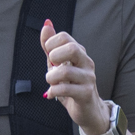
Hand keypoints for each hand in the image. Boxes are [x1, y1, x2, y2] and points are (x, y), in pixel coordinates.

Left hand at [40, 19, 109, 134]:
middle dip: (54, 57)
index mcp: (79, 53)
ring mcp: (88, 78)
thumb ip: (51, 47)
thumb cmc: (71, 85)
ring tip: (51, 83)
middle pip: (72, 49)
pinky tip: (51, 94)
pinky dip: (53, 91)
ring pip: (65, 71)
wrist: (87, 110)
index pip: (65, 37)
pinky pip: (65, 89)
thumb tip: (46, 24)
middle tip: (51, 66)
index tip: (49, 55)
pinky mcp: (86, 94)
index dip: (51, 43)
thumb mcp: (58, 65)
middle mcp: (86, 63)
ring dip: (51, 78)